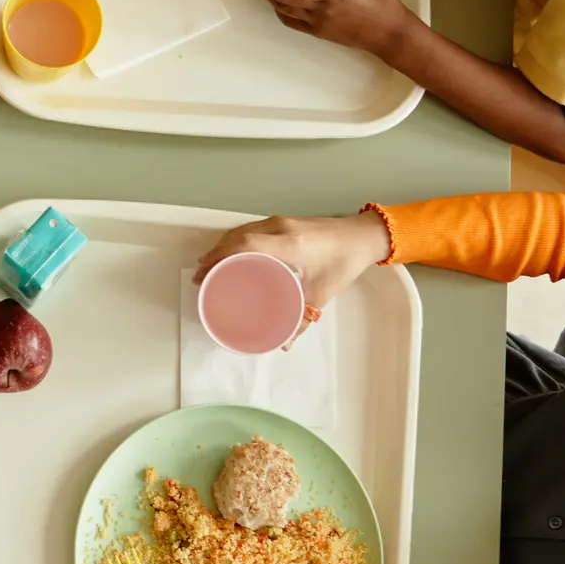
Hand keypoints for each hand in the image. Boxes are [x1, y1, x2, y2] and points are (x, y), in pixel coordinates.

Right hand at [195, 210, 389, 322]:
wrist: (363, 235)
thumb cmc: (344, 261)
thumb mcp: (323, 292)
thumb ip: (302, 318)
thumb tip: (284, 343)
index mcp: (289, 244)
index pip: (244, 244)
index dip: (219, 258)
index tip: (204, 274)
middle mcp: (280, 228)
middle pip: (236, 236)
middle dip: (214, 255)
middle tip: (201, 276)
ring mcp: (281, 221)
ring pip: (241, 230)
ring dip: (222, 246)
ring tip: (209, 265)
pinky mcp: (283, 220)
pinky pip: (250, 227)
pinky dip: (234, 239)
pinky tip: (230, 251)